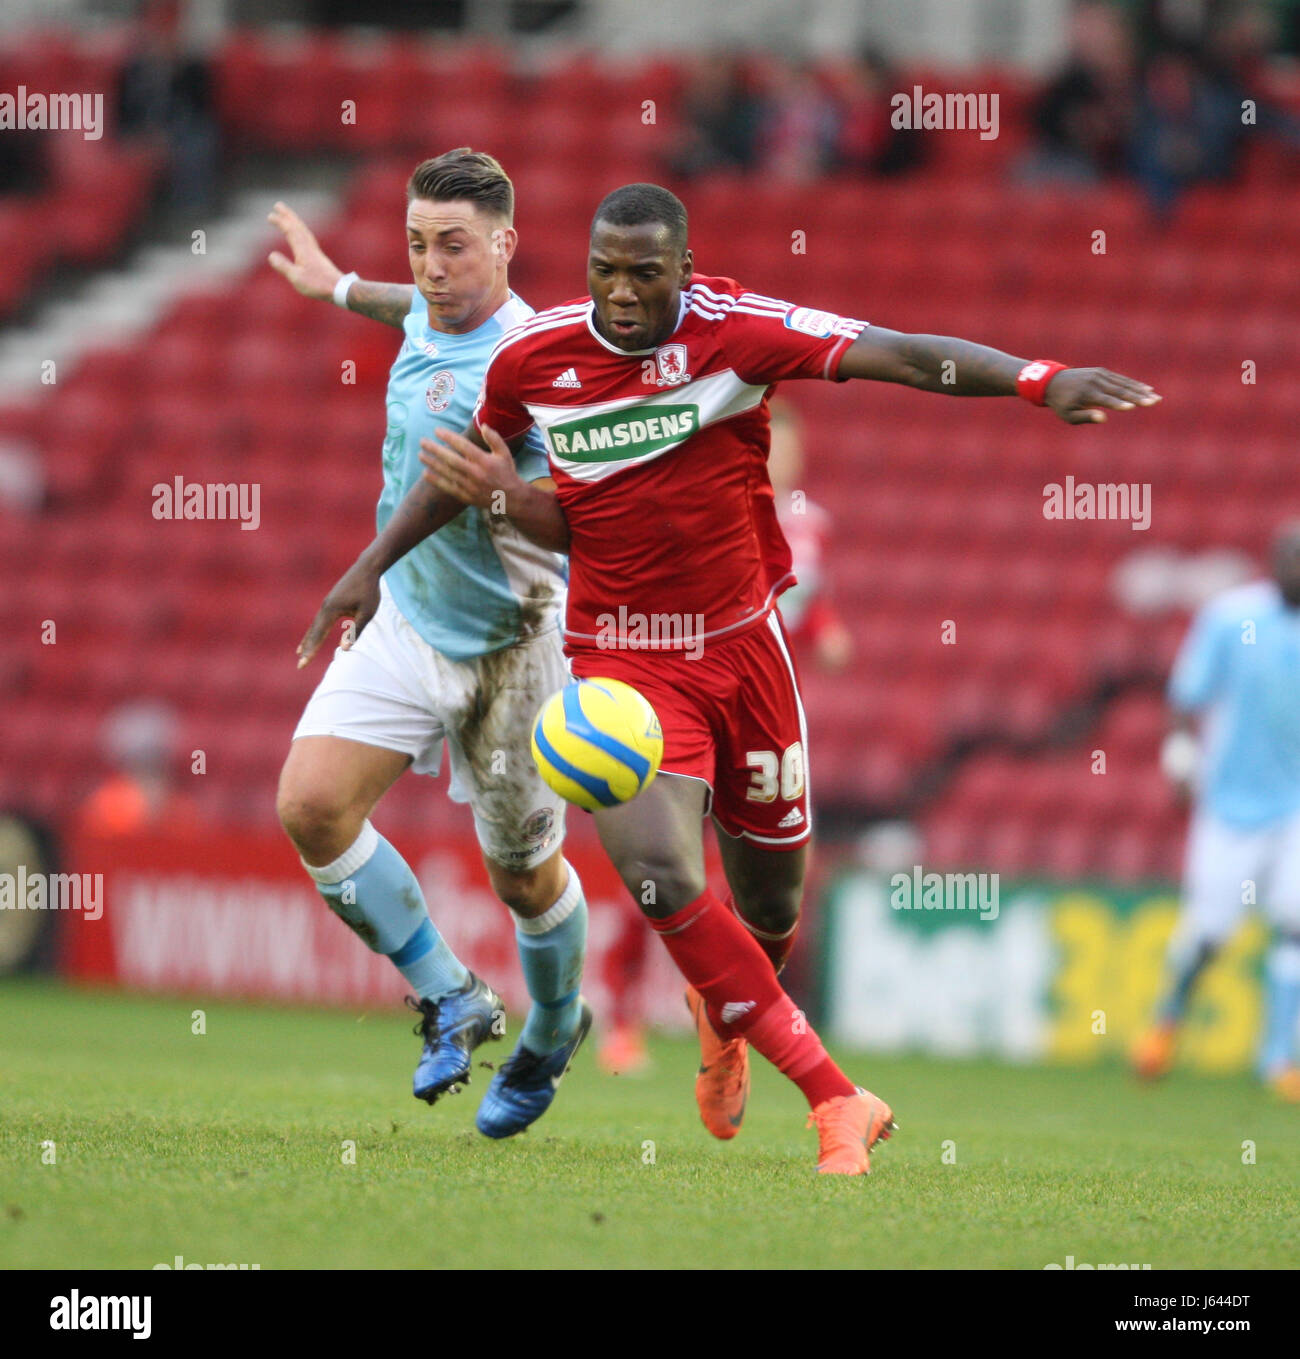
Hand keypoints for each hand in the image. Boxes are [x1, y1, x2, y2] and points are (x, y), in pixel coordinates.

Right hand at [267, 200, 342, 301]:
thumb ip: (284, 266)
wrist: (339, 288)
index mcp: (303, 250)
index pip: (290, 231)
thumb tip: (271, 255)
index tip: (270, 216)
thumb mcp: (297, 278)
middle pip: (298, 226)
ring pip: (304, 230)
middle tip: (278, 205)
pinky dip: (302, 230)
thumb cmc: (318, 285)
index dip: (280, 222)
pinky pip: (308, 237)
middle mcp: (309, 247)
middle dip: (288, 215)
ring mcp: (315, 251)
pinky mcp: (318, 256)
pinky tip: (300, 234)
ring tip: (288, 216)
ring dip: (295, 221)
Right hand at [296, 558, 380, 667]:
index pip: (319, 635)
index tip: (303, 663)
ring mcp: (326, 603)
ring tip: (300, 652)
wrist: (366, 568)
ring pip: (314, 625)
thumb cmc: (369, 591)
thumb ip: (356, 631)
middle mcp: (325, 607)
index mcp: (332, 610)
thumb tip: (344, 649)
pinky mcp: (330, 601)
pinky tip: (313, 634)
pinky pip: (319, 619)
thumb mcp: (367, 613)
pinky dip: (314, 630)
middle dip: (307, 649)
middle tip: (300, 665)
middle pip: (313, 632)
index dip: (311, 651)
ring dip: (308, 639)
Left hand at [419, 424, 523, 512]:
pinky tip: (425, 473)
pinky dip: (436, 481)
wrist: (511, 499)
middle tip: (422, 441)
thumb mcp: (504, 453)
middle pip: (451, 459)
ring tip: (420, 455)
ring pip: (447, 473)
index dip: (449, 437)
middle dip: (435, 450)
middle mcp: (476, 473)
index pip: (463, 446)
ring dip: (432, 463)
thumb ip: (494, 438)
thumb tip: (483, 425)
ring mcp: (470, 486)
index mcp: (485, 461)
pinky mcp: (466, 496)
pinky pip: (448, 487)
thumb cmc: (507, 472)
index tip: (437, 431)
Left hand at [1045, 368, 1160, 424]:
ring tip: (1156, 397)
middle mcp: (1096, 382)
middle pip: (1120, 390)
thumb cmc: (1062, 404)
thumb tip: (1104, 419)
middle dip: (1138, 396)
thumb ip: (1085, 417)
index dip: (1119, 403)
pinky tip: (1148, 389)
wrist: (1053, 381)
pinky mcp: (1103, 372)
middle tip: (1155, 401)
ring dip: (1141, 390)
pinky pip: (1121, 379)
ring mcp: (1100, 375)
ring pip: (1124, 383)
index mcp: (1087, 393)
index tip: (1133, 406)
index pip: (1106, 400)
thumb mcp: (1068, 415)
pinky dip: (1134, 384)